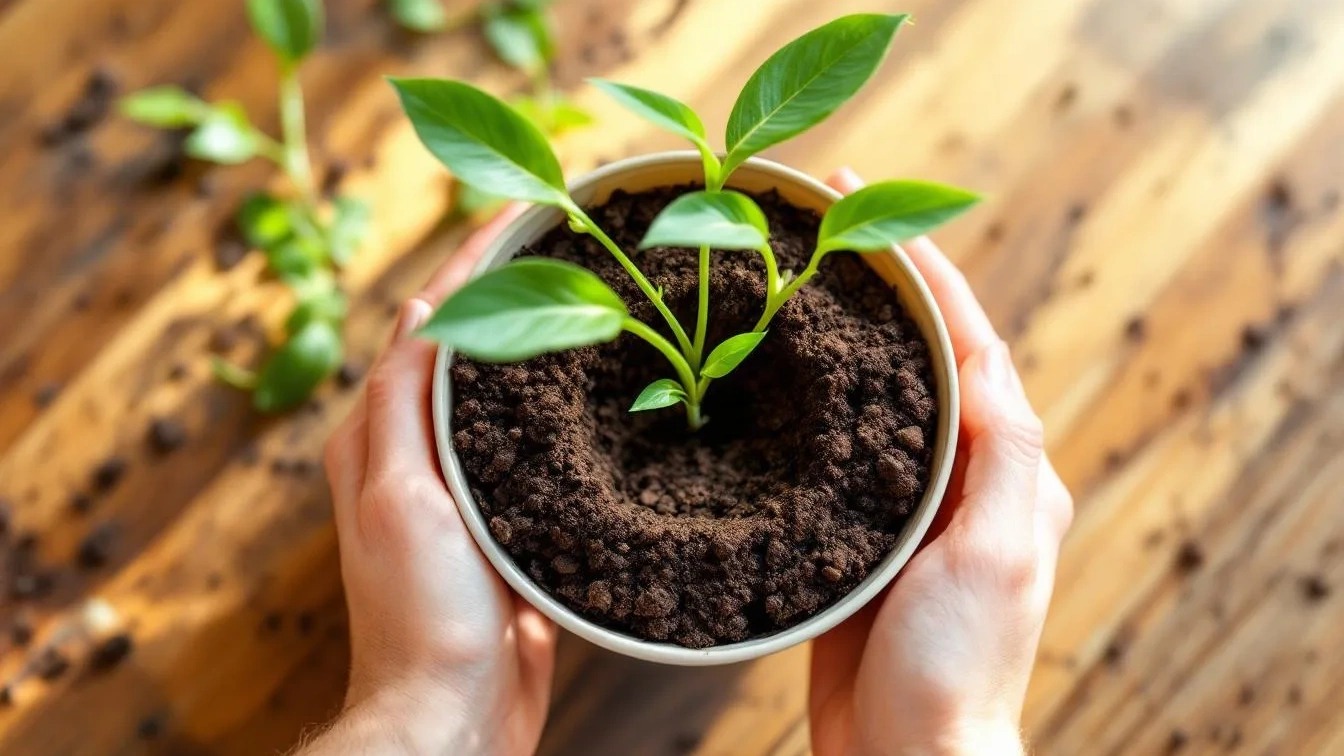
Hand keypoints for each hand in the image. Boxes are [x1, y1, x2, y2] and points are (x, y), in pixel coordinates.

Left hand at [306, 205, 556, 755]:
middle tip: (575, 232)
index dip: (474, 259)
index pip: (430, 321)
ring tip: (601, 285)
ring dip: (547, 333)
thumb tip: (419, 308)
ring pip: (510, 387)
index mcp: (381, 435)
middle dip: (516, 282)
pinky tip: (609, 383)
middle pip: (472, 343)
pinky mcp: (513, 518)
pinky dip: (567, 400)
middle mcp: (420, 450)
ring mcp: (469, 484)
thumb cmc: (419, 613)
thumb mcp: (398, 496)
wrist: (456, 713)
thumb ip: (402, 404)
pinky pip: (540, 443)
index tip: (524, 206)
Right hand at [808, 169, 1073, 755]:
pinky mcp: (852, 533)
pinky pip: (829, 448)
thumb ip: (1002, 452)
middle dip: (874, 279)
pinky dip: (803, 398)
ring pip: (869, 391)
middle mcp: (958, 475)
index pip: (965, 340)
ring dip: (836, 327)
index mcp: (1004, 468)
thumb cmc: (958, 667)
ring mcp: (902, 503)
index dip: (920, 265)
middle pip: (916, 352)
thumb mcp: (999, 552)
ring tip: (784, 272)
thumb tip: (980, 353)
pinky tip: (761, 375)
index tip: (865, 201)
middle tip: (816, 218)